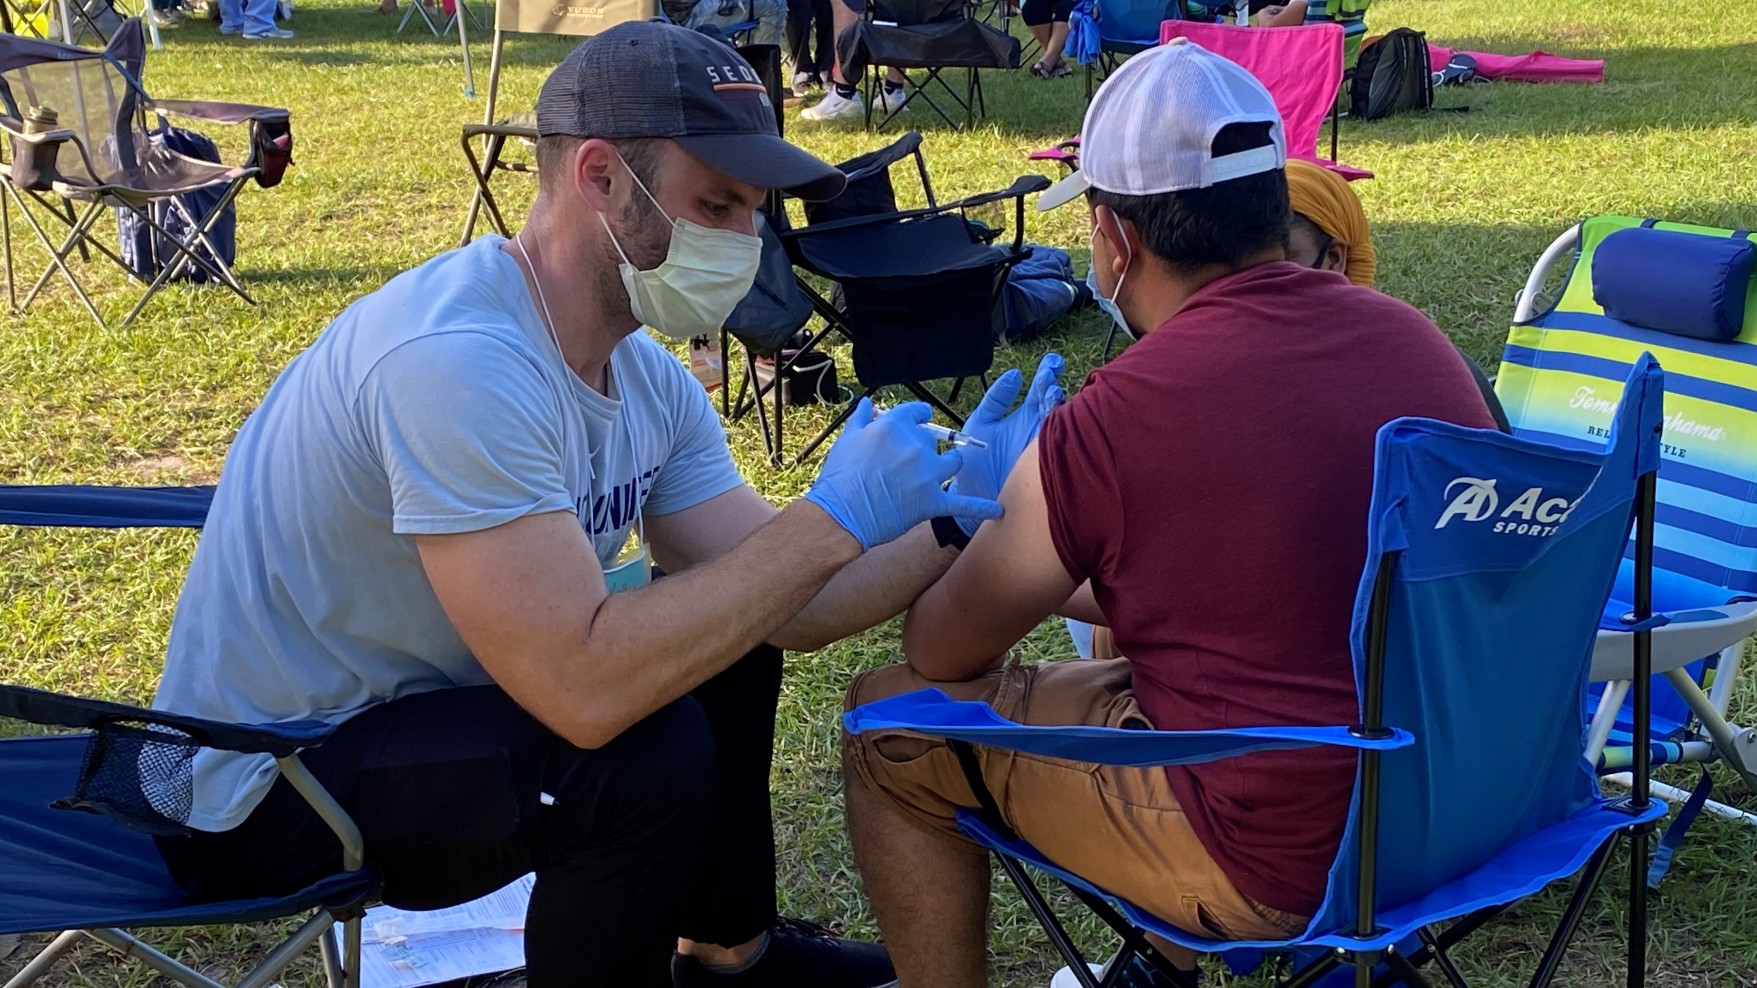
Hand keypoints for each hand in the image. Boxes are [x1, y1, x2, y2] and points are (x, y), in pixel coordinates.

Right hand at [803, 400, 1003, 550]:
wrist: (839, 515)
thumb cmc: (839, 478)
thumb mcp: (847, 440)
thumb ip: (862, 419)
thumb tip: (867, 404)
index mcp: (894, 427)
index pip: (917, 413)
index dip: (919, 417)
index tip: (921, 420)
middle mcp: (915, 446)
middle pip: (934, 439)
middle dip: (926, 449)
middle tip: (911, 463)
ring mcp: (927, 474)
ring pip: (953, 462)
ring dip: (950, 465)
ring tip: (941, 473)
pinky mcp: (932, 502)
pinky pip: (962, 504)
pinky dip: (981, 508)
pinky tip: (998, 511)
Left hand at [949, 353, 1065, 535]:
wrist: (971, 499)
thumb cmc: (974, 462)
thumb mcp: (980, 424)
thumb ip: (996, 399)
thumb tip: (1016, 374)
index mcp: (1022, 417)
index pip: (1039, 390)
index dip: (1047, 374)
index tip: (1051, 363)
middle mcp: (1038, 429)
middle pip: (1055, 402)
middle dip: (1055, 386)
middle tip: (1053, 374)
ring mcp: (1044, 446)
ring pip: (1061, 421)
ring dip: (1058, 406)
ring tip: (1053, 394)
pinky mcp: (1046, 464)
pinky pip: (1060, 446)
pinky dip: (1063, 431)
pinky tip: (1059, 417)